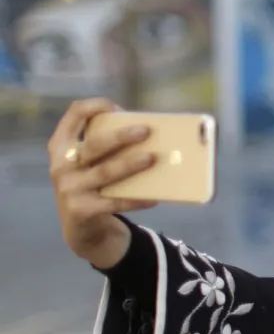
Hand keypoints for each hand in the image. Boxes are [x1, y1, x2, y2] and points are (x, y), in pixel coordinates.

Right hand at [48, 98, 157, 269]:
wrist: (80, 226)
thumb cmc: (93, 183)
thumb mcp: (90, 162)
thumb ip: (107, 147)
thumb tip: (151, 134)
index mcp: (61, 146)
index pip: (73, 116)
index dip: (92, 107)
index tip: (115, 107)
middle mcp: (61, 165)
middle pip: (93, 146)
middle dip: (120, 137)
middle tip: (145, 131)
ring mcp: (69, 188)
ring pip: (105, 173)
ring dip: (130, 165)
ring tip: (152, 158)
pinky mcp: (81, 210)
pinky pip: (114, 202)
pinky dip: (136, 199)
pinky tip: (154, 197)